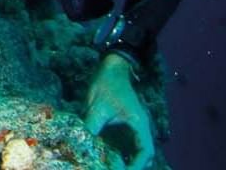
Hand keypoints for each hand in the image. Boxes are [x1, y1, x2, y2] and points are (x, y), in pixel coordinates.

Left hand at [84, 53, 154, 169]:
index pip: (145, 151)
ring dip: (122, 159)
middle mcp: (138, 129)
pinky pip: (121, 142)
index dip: (137, 165)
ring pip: (131, 150)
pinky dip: (114, 151)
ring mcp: (130, 127)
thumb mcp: (97, 105)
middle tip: (112, 168)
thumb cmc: (107, 84)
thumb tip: (80, 143)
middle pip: (140, 155)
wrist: (110, 67)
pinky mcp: (121, 125)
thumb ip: (91, 125)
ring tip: (105, 164)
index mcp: (139, 125)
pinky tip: (101, 155)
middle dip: (130, 165)